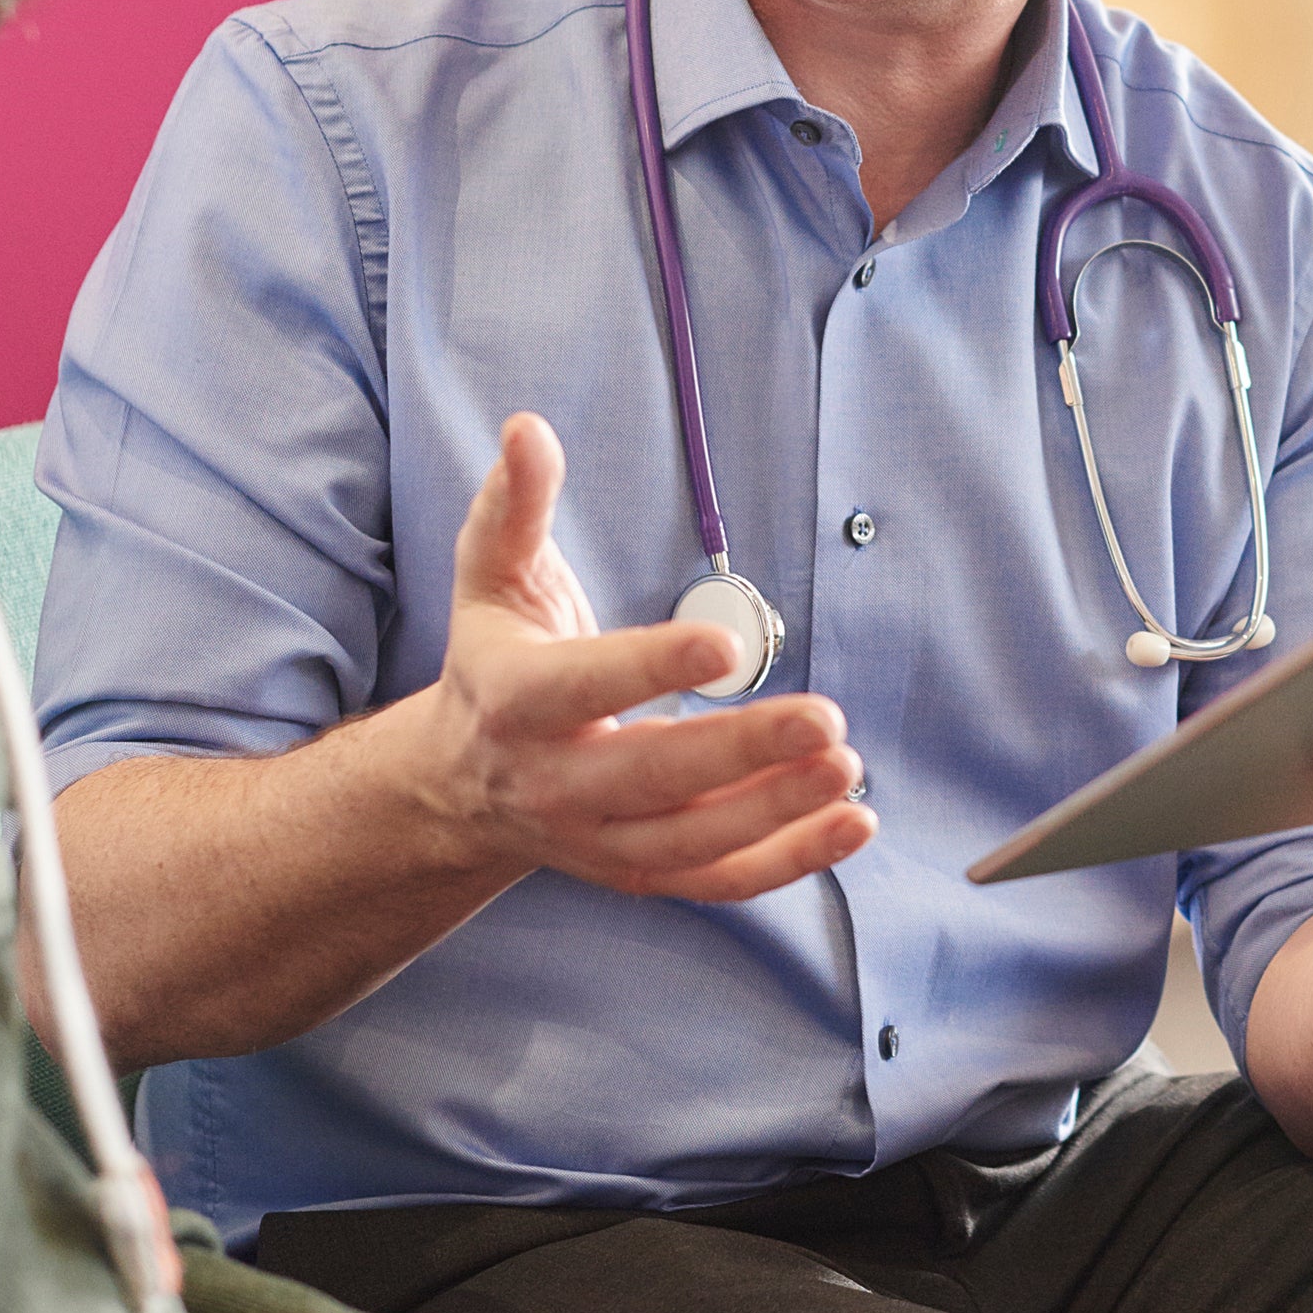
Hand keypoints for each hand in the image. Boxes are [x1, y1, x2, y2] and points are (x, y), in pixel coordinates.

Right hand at [424, 415, 871, 899]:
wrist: (459, 785)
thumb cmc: (495, 660)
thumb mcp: (491, 577)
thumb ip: (513, 506)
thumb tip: (528, 430)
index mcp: (517, 701)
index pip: (584, 686)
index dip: (651, 667)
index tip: (725, 644)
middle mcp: (555, 782)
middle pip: (652, 778)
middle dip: (741, 754)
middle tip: (827, 720)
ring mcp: (599, 840)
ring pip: (691, 842)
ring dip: (776, 814)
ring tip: (847, 768)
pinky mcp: (640, 873)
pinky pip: (717, 882)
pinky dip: (787, 863)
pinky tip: (853, 824)